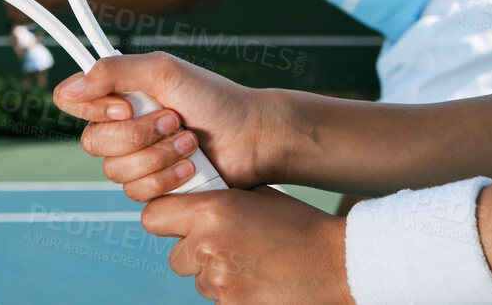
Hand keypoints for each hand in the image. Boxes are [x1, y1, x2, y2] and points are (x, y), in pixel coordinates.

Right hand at [54, 52, 276, 194]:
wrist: (250, 137)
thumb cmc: (213, 97)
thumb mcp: (163, 71)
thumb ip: (113, 71)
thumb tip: (68, 87)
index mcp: (119, 92)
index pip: (71, 100)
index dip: (92, 108)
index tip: (126, 106)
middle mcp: (121, 125)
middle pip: (92, 143)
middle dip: (139, 135)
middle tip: (174, 120)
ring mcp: (136, 158)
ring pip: (115, 172)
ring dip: (158, 156)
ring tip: (190, 142)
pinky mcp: (153, 186)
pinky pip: (136, 194)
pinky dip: (167, 179)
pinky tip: (191, 167)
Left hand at [144, 187, 349, 303]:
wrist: (337, 263)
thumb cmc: (300, 226)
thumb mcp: (257, 197)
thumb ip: (220, 200)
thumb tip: (192, 201)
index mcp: (211, 211)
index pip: (154, 217)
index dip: (166, 221)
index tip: (177, 224)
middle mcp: (208, 246)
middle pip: (176, 257)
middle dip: (196, 254)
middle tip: (230, 248)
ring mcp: (219, 281)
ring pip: (200, 281)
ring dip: (218, 275)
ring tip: (255, 265)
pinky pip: (219, 301)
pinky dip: (235, 295)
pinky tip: (261, 283)